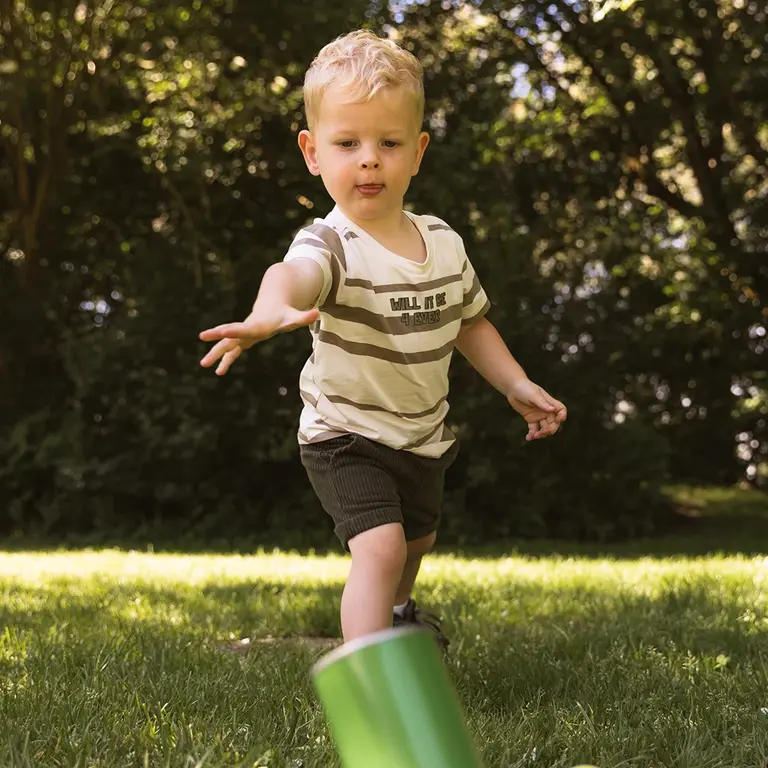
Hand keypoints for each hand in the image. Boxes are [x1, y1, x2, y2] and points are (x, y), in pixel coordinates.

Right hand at [199, 305, 317, 375]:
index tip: (222, 331)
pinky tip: (218, 371)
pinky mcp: (243, 340)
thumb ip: (304, 316)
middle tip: (202, 336)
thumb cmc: (285, 313)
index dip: (234, 330)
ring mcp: (243, 335)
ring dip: (215, 353)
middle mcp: (247, 329)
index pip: (244, 328)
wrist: (274, 304)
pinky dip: (225, 360)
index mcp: (258, 325)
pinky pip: (232, 352)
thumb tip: (317, 312)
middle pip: (230, 334)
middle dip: (216, 336)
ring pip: (227, 344)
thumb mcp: (295, 316)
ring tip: (203, 364)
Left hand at [506, 378, 566, 440]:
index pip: (561, 410)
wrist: (512, 388)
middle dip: (550, 430)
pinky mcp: (531, 419)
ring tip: (534, 436)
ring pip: (544, 428)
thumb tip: (553, 410)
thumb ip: (542, 403)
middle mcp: (546, 410)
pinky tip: (528, 438)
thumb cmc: (524, 388)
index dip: (562, 416)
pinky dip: (532, 434)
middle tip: (542, 433)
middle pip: (553, 423)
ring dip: (541, 434)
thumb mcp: (534, 395)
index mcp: (550, 403)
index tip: (558, 420)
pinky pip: (534, 429)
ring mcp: (539, 415)